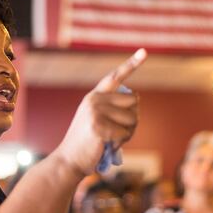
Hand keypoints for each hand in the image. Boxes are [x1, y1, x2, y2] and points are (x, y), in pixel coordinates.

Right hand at [55, 48, 146, 175]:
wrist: (68, 160)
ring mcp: (96, 112)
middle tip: (118, 132)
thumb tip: (136, 102)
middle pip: (134, 102)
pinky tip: (107, 146)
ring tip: (110, 140)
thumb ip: (112, 108)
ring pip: (133, 119)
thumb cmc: (87, 143)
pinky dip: (121, 143)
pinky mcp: (98, 126)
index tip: (144, 51)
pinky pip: (125, 133)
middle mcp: (94, 100)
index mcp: (94, 96)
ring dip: (128, 133)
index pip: (115, 76)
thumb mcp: (97, 120)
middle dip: (133, 119)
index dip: (131, 64)